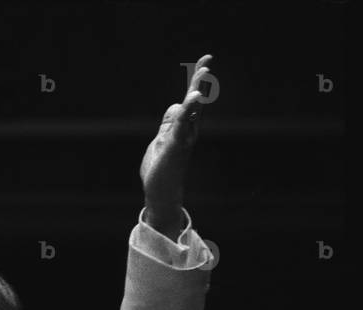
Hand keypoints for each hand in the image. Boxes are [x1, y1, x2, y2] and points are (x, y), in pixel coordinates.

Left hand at [140, 55, 213, 229]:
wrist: (160, 191)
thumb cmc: (161, 168)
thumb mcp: (163, 139)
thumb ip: (169, 123)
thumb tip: (178, 104)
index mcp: (183, 128)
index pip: (190, 100)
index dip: (196, 81)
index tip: (204, 62)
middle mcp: (188, 130)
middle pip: (196, 101)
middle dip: (201, 80)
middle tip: (207, 59)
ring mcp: (183, 137)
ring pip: (192, 111)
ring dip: (197, 91)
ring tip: (202, 72)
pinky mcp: (176, 145)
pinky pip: (182, 125)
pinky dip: (187, 110)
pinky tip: (192, 98)